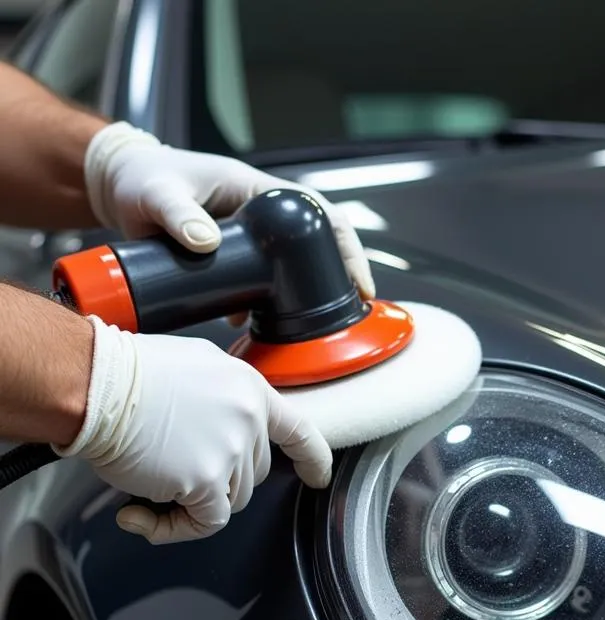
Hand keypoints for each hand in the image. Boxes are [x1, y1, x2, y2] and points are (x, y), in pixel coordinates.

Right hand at [53, 316, 332, 543]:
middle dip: (219, 478)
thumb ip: (221, 400)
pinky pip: (205, 522)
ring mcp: (232, 450)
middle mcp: (249, 420)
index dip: (311, 458)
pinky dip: (174, 528)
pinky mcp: (207, 480)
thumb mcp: (195, 369)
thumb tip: (220, 429)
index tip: (317, 476)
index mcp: (249, 389)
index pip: (297, 430)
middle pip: (254, 473)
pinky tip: (140, 515)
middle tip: (173, 466)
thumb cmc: (126, 374)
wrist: (95, 383)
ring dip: (193, 501)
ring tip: (151, 480)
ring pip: (232, 499)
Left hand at [82, 120, 374, 301]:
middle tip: (348, 313)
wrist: (120, 189)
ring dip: (305, 298)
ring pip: (293, 269)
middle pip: (317, 246)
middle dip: (337, 279)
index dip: (345, 246)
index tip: (358, 282)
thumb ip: (178, 214)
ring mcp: (251, 240)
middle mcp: (262, 214)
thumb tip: (207, 241)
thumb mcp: (157, 193)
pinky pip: (264, 284)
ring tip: (316, 328)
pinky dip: (270, 307)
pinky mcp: (236, 260)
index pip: (319, 213)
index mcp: (256, 190)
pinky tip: (265, 329)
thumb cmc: (141, 179)